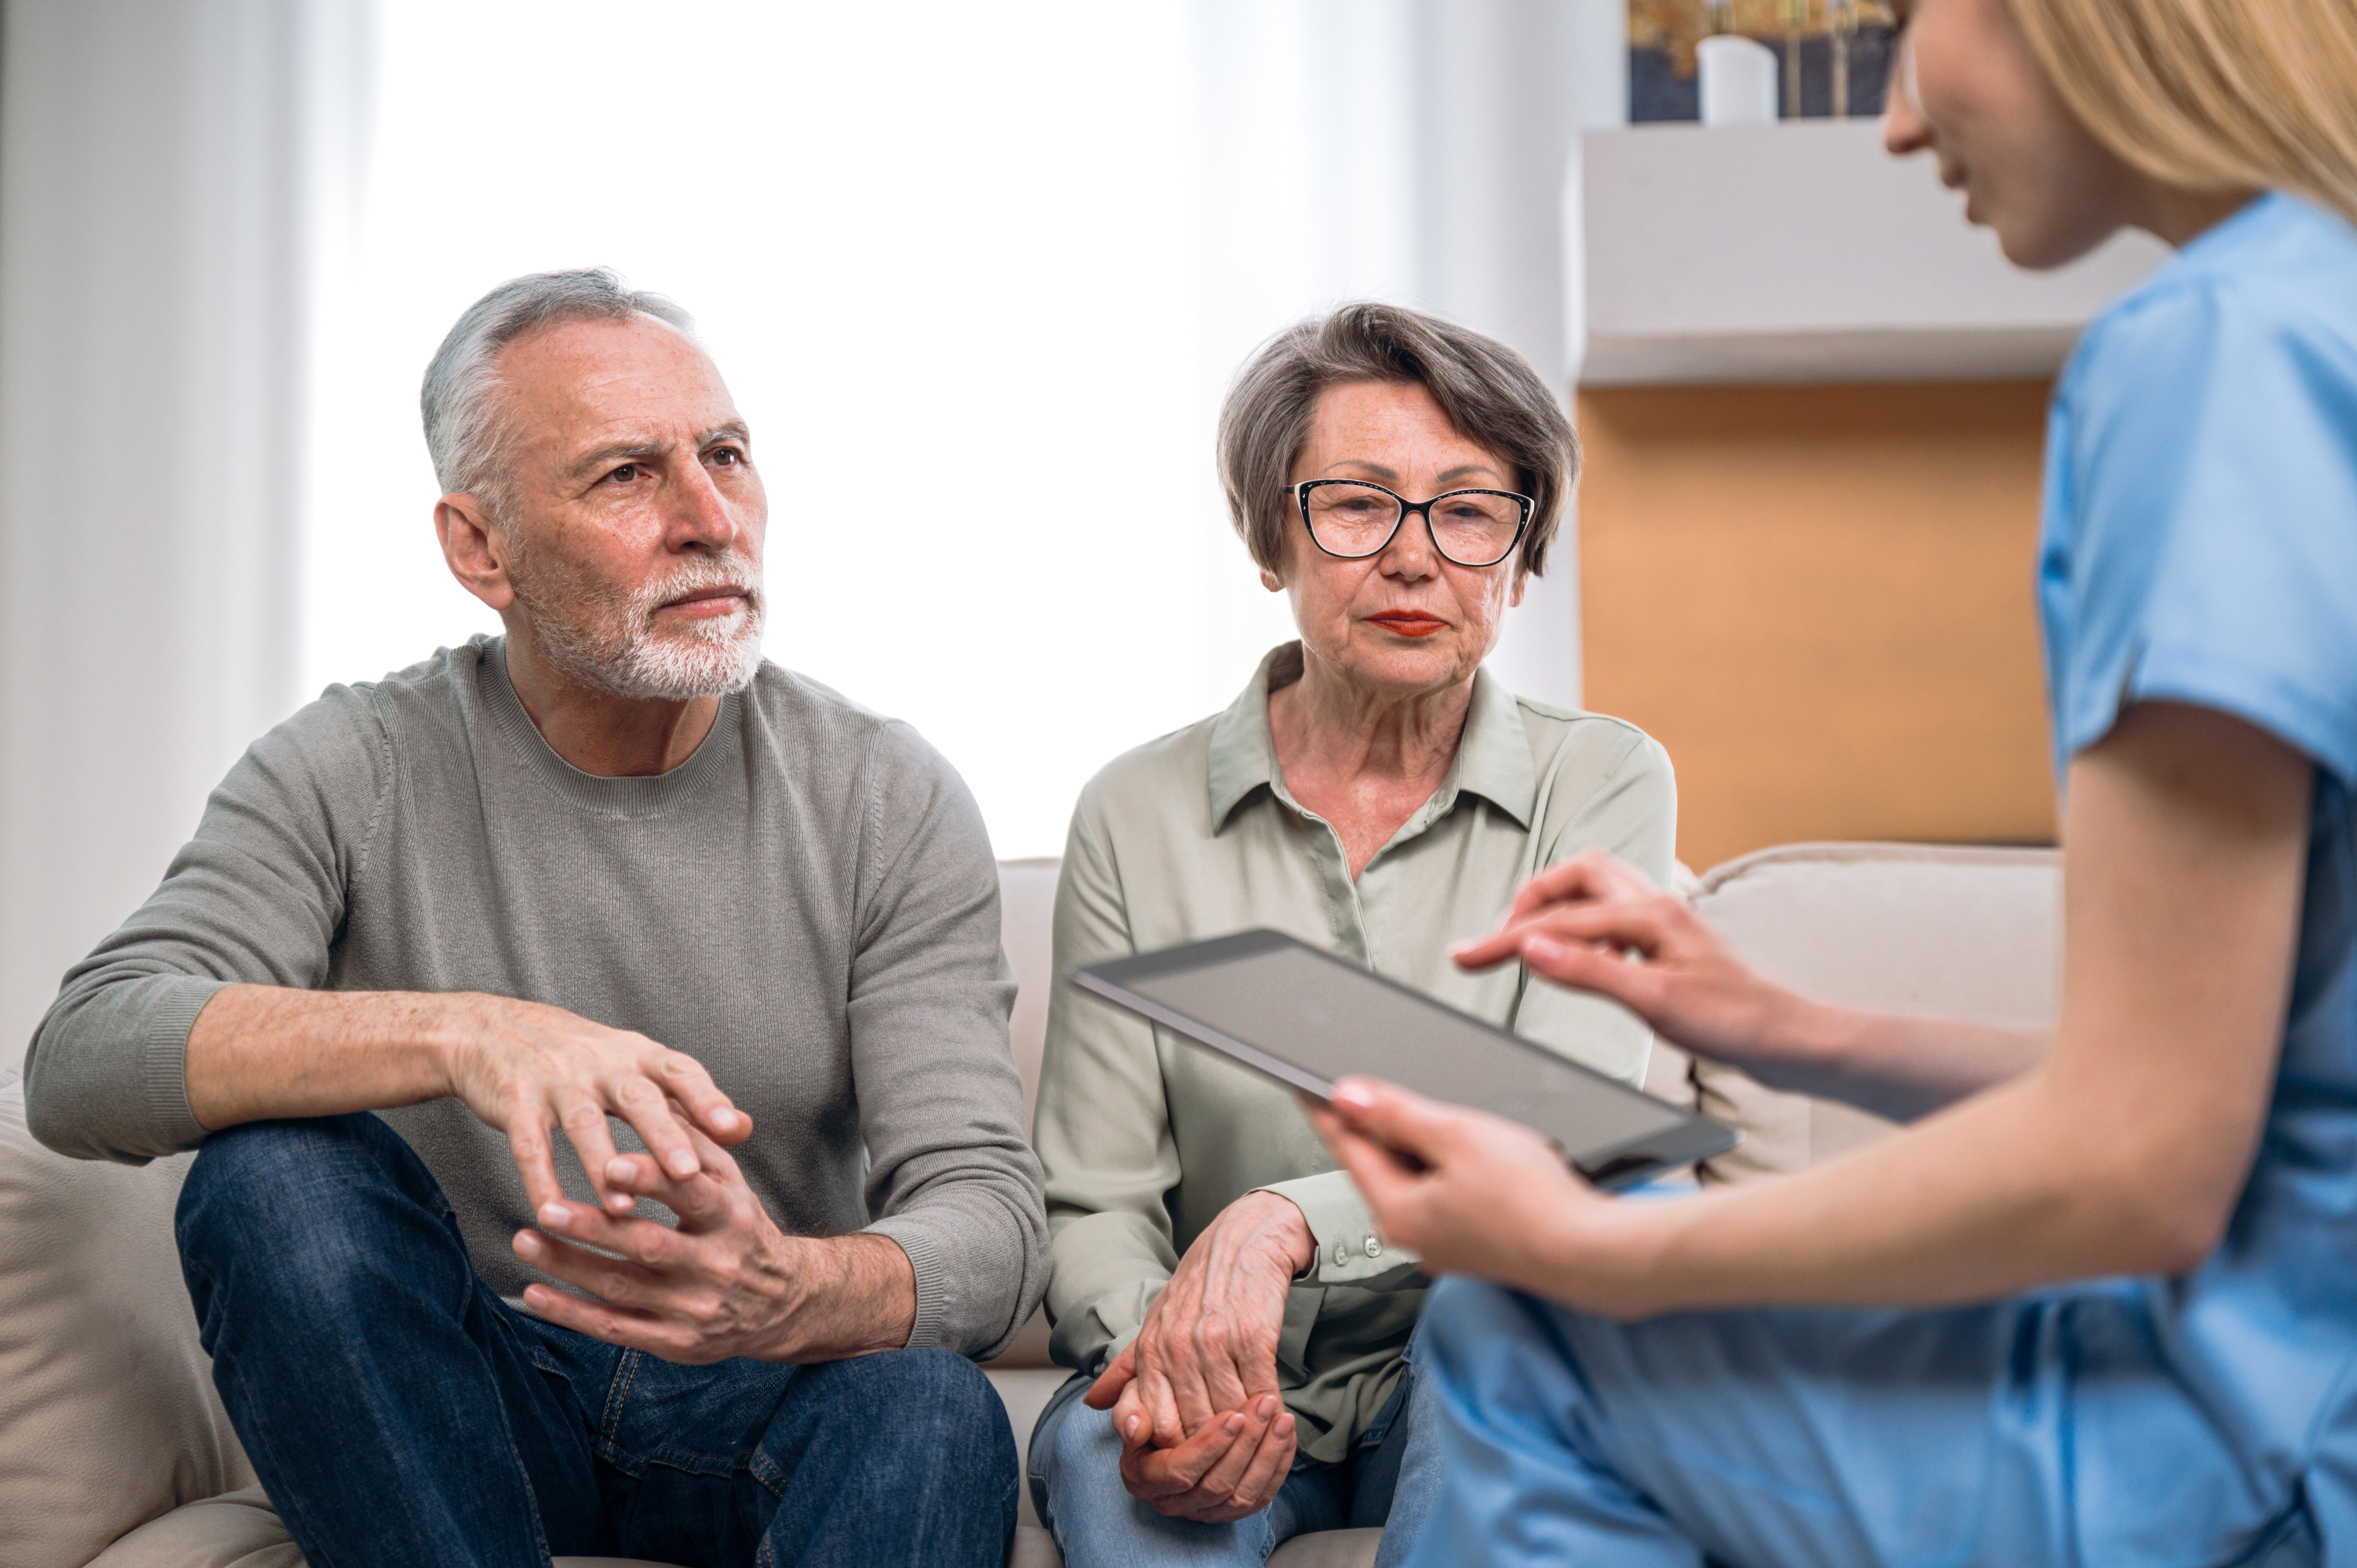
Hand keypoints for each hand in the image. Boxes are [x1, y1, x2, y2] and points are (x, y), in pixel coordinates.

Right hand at [438, 994, 748, 1215]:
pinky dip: (540, 1180)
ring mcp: (556, 1081)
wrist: (492, 1030)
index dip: (708, 1098)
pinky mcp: (515, 1102)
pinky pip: (529, 1144)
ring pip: (583, 1124)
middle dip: (663, 1135)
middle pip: (637, 1097)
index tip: (734, 1129)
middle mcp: (600, 1063)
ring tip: (622, 1210)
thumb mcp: (634, 1066)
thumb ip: (686, 1099)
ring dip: (602, 1167)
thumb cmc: (580, 1059)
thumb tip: (745, 1129)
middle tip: (687, 1172)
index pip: (679, 1071)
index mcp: (636, 1055)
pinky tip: (551, 1213)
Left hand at [512, 1112, 914, 1362]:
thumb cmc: (743, 1229)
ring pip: (622, 1287)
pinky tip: (535, 1293)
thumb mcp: (734, 1184)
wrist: (782, 1304)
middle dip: (593, 1226)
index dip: (649, 1178)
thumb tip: (661, 1098)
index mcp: (731, 1217)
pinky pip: (615, 1329)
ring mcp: (693, 1308)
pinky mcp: (675, 1344)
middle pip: (647, 1245)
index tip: (607, 1161)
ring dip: (569, 1266)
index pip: (690, 1194)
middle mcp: (715, 1265)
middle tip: (545, 1207)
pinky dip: (571, 1312)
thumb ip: (697, 1145)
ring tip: (523, 1240)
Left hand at [1083, 1190, 1311, 1514]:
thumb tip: (1093, 1404)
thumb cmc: (1199, 1288)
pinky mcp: (1253, 1336)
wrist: (1245, 1240)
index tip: (1194, 1457)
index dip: (1175, 1450)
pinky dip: (1266, 1410)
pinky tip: (1272, 1415)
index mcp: (1151, 1349)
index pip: (1156, 1425)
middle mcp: (1178, 1348)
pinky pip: (1258, 1392)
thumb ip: (1126, 1369)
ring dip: (1244, 1433)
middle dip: (1212, 1448)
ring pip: (1227, 1415)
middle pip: (1193, 1427)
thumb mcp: (1155, 1324)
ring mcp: (1215, 1342)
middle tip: (1230, 1460)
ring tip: (1255, 1440)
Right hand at [1110, 1393, 1298, 1522]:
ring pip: (1242, 1495)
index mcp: (1143, 1477)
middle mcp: (1171, 1501)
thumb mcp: (1135, 1396)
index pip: (1179, 1470)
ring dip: (1267, 1455)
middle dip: (1246, 1445)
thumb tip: (1133, 1428)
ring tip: (1283, 1418)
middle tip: (1265, 1406)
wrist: (1174, 1414)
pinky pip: (1260, 1498)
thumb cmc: (1154, 1401)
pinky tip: (1287, 1437)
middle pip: (1215, 1485)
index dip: (1208, 1446)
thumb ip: (1129, 1407)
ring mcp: (1202, 1510)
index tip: (1233, 1415)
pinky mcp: (1230, 1510)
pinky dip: (1278, 1468)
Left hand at [1307, 1078, 1624, 1306]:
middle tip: (1359, 1089)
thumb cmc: (1533, 1201)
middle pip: (1377, 1166)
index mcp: (1398, 1212)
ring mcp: (1444, 1244)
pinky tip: (1465, 1152)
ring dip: (1411, 1146)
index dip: (1326, 1110)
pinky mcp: (1473, 1244)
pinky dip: (1441, 1168)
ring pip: (1412, 1181)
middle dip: (1371, 1126)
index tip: (1304, 1086)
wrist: (1590, 1252)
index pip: (1346, 1147)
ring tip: (1422, 1115)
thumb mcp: (1456, 1136)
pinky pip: (1440, 1196)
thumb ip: (1397, 1115)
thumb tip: (1348, 1097)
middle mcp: (1413, 1236)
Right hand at [1453, 850, 1796, 1069]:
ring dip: (1560, 906)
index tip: (1464, 957)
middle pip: (1578, 873)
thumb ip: (1589, 971)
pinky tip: (1582, 958)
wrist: (1789, 1042)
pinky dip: (1586, 927)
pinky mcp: (1672, 944)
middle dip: (1533, 897)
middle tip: (1503, 937)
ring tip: (1531, 941)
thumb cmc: (1735, 1024)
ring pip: (1600, 888)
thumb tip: (1533, 947)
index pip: (1558, 920)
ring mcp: (1667, 922)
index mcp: (1650, 914)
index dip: (1504, 939)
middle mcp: (1658, 905)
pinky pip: (1616, 916)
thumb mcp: (1654, 1002)